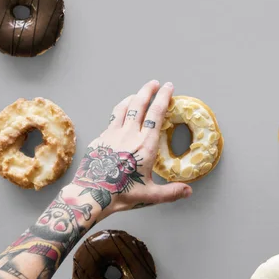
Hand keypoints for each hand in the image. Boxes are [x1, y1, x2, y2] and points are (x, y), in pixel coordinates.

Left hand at [70, 80, 191, 215]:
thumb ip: (171, 192)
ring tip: (137, 94)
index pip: (157, 113)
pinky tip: (120, 115)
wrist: (90, 196)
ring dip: (132, 97)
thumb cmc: (120, 195)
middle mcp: (129, 134)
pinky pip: (111, 119)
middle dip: (148, 90)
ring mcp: (112, 134)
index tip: (168, 87)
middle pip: (139, 103)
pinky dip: (119, 111)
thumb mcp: (150, 195)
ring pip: (123, 107)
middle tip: (154, 83)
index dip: (163, 97)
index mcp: (145, 145)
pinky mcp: (99, 139)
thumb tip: (188, 191)